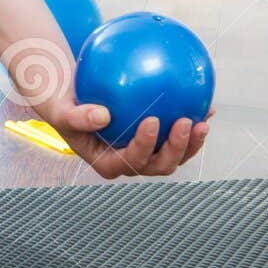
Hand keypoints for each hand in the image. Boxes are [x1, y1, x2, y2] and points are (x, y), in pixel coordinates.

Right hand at [38, 95, 210, 178]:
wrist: (71, 102)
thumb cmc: (65, 109)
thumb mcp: (61, 113)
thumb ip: (78, 117)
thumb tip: (103, 116)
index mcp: (108, 163)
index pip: (131, 160)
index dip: (145, 146)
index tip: (152, 119)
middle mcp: (131, 162)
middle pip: (159, 165)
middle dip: (177, 148)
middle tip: (184, 122)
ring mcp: (146, 154)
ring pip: (175, 156)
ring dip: (192, 142)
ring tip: (202, 120)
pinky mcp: (157, 141)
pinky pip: (179, 137)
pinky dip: (194, 125)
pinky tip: (206, 107)